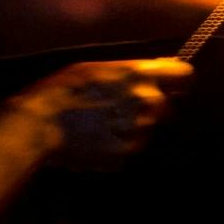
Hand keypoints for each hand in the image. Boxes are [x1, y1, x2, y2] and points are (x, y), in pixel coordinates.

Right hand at [0, 59, 194, 169]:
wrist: (37, 126)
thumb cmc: (62, 90)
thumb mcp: (97, 68)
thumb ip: (131, 71)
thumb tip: (159, 71)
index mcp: (139, 76)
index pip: (185, 76)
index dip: (178, 81)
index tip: (170, 84)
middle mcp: (146, 103)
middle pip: (165, 106)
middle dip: (149, 106)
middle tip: (119, 106)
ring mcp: (137, 132)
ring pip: (147, 128)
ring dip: (132, 126)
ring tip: (99, 122)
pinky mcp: (125, 155)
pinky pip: (129, 147)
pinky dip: (118, 144)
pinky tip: (94, 137)